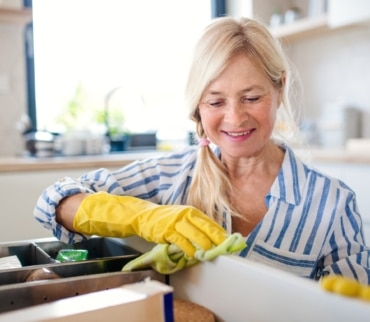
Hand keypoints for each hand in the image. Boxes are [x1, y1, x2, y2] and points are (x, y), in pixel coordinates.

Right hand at [73, 192, 226, 256]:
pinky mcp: (168, 231)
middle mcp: (187, 215)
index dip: (221, 234)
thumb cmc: (166, 219)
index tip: (230, 243)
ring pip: (196, 236)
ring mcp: (177, 222)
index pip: (211, 223)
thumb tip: (212, 237)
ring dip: (204, 247)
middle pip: (207, 228)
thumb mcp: (182, 218)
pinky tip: (192, 255)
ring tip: (209, 254)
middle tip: (224, 250)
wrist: (144, 216)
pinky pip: (182, 242)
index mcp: (192, 212)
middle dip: (217, 241)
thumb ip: (195, 226)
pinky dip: (189, 250)